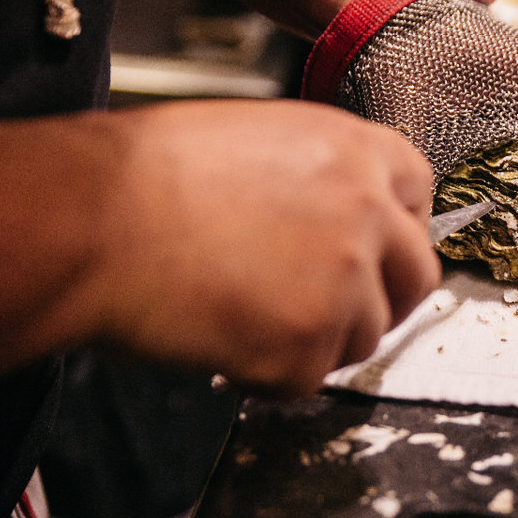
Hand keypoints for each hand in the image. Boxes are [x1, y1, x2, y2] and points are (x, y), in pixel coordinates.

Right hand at [95, 99, 439, 396]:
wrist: (95, 219)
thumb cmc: (148, 175)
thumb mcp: (258, 139)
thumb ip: (321, 175)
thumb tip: (337, 212)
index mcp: (356, 151)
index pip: (422, 194)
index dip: (398, 228)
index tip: (377, 251)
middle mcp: (367, 214)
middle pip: (415, 274)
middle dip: (382, 298)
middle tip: (333, 310)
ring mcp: (344, 283)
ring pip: (365, 335)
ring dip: (319, 339)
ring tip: (249, 316)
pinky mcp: (308, 345)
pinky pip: (308, 379)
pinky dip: (270, 375)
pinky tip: (225, 340)